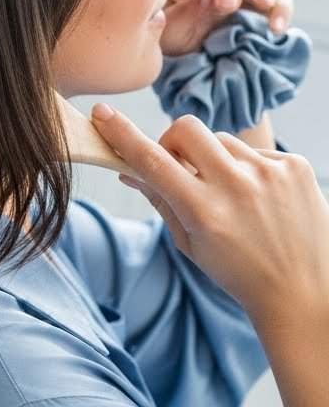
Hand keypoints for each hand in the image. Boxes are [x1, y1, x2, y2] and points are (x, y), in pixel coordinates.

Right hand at [91, 105, 328, 350]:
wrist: (303, 292)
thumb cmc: (240, 273)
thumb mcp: (190, 245)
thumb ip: (161, 201)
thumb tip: (128, 170)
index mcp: (205, 212)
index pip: (152, 161)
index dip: (123, 135)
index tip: (103, 114)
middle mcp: (238, 187)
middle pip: (187, 129)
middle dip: (173, 140)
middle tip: (178, 164)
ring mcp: (271, 173)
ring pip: (223, 141)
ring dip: (216, 160)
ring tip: (232, 197)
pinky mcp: (296, 166)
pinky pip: (256, 152)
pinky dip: (250, 170)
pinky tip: (260, 199)